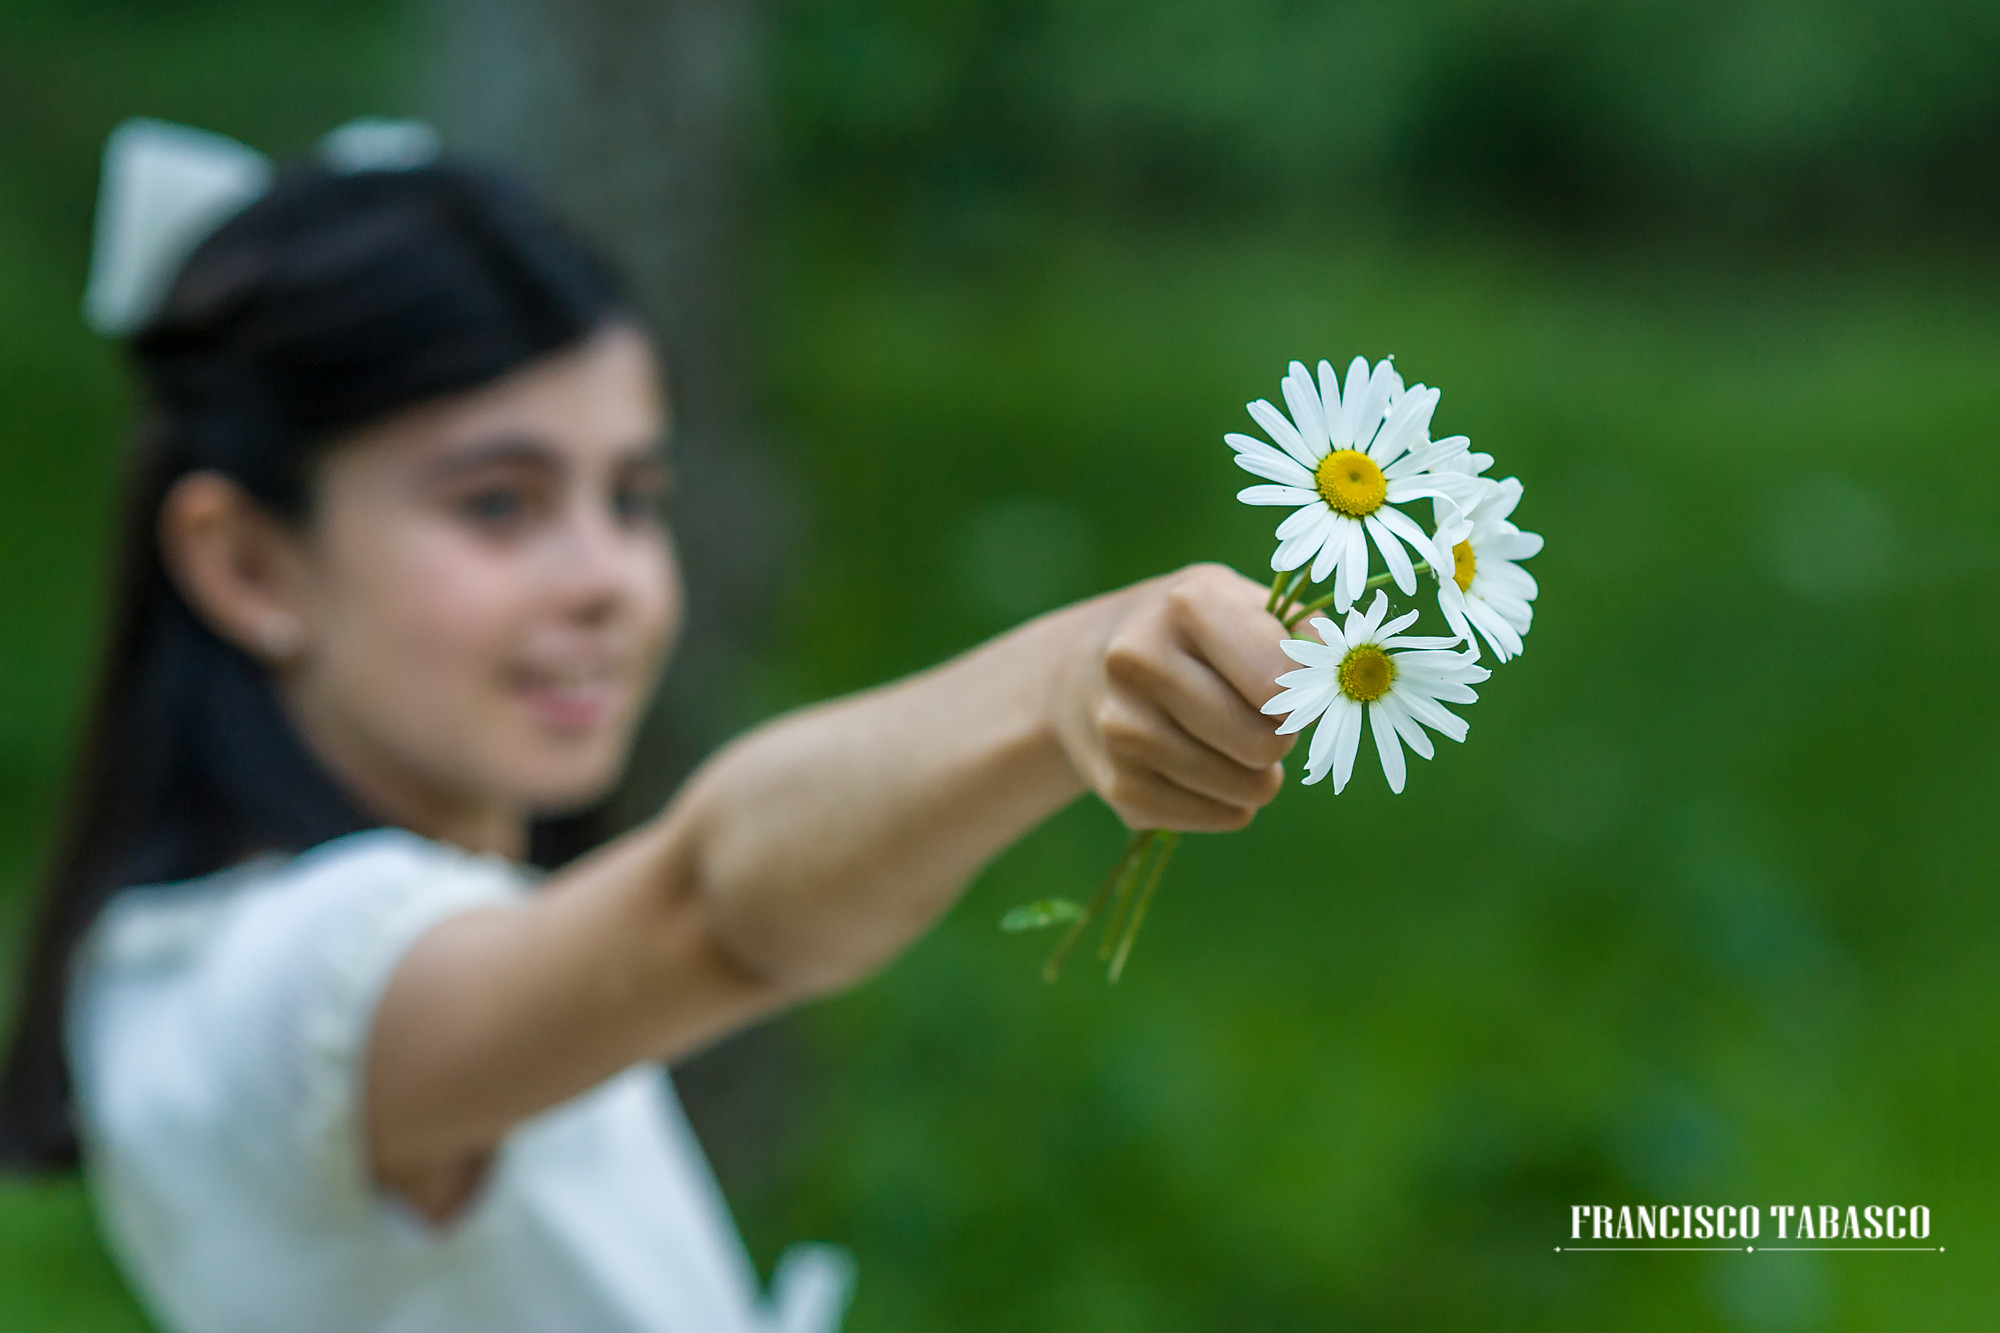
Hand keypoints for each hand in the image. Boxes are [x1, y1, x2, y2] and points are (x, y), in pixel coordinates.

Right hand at [1051, 562, 1298, 831]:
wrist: (1080, 669)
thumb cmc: (1188, 633)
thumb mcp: (1238, 602)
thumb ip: (1301, 632)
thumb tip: (1339, 673)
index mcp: (1186, 604)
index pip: (1281, 681)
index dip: (1300, 694)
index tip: (1283, 686)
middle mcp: (1141, 660)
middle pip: (1263, 743)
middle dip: (1278, 739)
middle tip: (1259, 721)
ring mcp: (1122, 727)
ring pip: (1244, 789)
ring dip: (1256, 777)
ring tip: (1231, 746)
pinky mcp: (1117, 785)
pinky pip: (1217, 818)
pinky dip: (1228, 805)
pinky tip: (1204, 772)